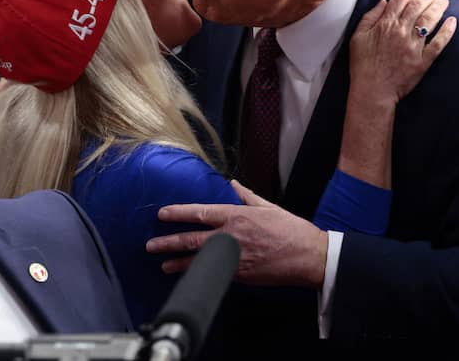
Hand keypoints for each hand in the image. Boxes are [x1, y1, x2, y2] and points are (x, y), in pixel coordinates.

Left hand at [146, 180, 327, 288]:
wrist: (308, 257)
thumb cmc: (291, 230)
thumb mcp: (269, 206)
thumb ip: (246, 196)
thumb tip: (232, 184)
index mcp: (237, 216)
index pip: (200, 212)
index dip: (178, 213)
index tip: (162, 214)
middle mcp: (231, 236)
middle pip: (192, 239)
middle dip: (169, 242)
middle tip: (150, 245)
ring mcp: (234, 258)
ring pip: (199, 260)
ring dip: (178, 263)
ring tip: (162, 264)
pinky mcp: (240, 275)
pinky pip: (214, 272)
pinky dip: (200, 273)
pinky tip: (189, 275)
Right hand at [350, 0, 456, 107]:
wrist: (372, 90)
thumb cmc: (362, 65)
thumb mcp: (357, 37)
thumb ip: (370, 17)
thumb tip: (383, 2)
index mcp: (385, 25)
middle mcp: (401, 32)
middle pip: (419, 6)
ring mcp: (413, 46)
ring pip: (430, 20)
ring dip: (439, 7)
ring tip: (445, 0)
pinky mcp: (423, 61)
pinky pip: (438, 43)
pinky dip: (447, 31)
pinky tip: (453, 21)